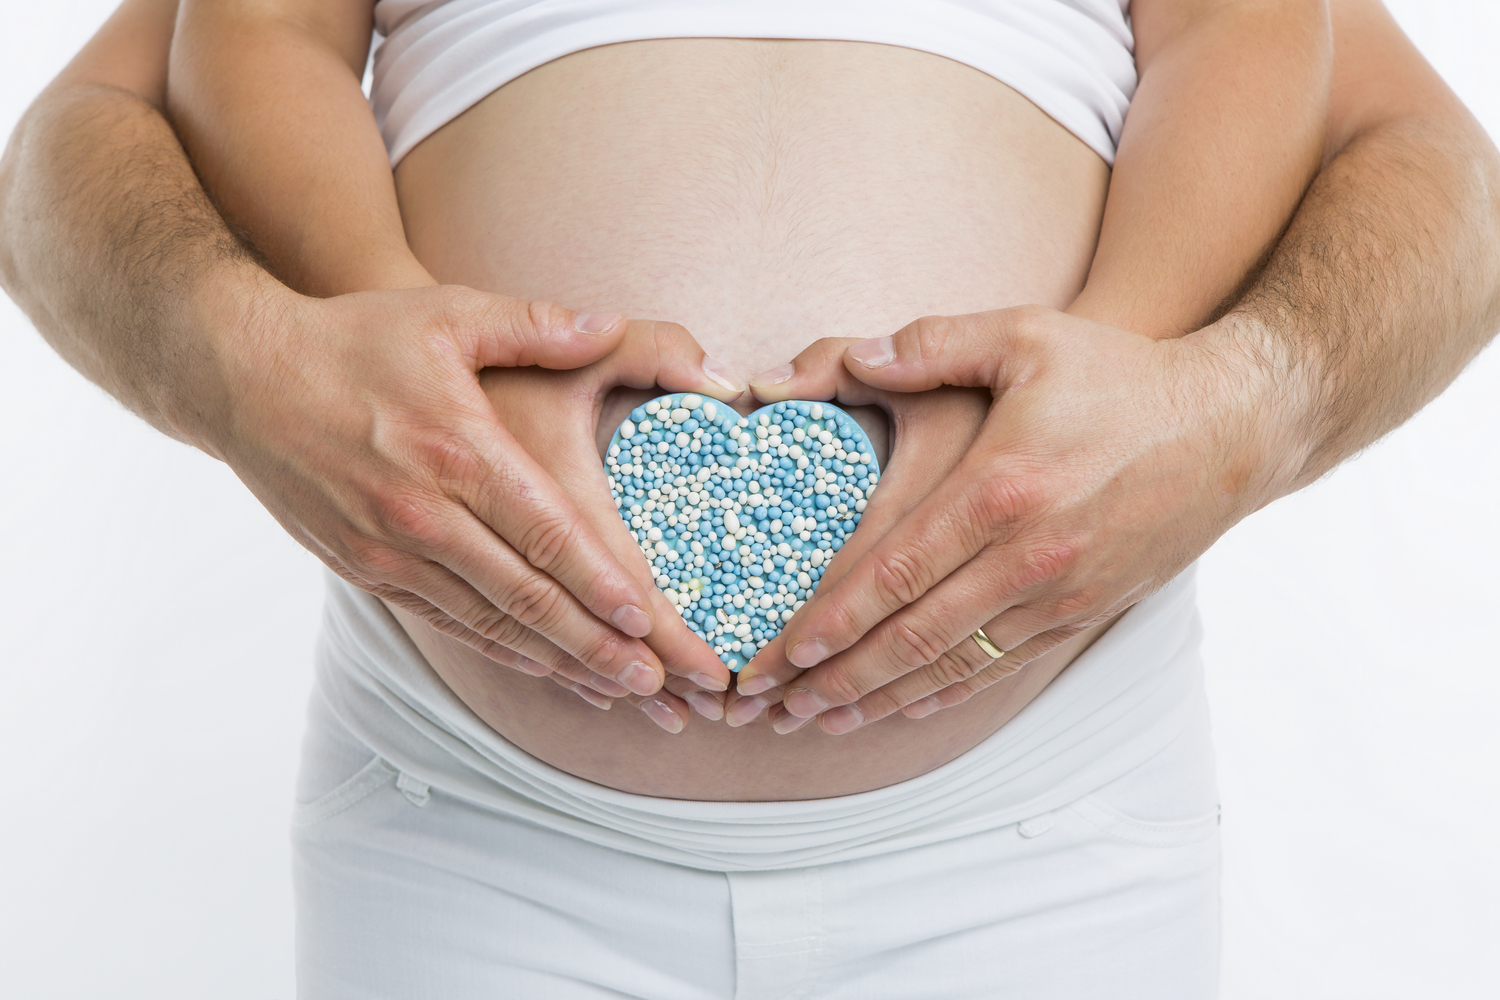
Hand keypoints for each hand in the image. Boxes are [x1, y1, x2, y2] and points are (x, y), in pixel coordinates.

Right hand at [200, 282, 728, 699]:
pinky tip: (540, 665)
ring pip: (488, 621)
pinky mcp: (363, 567)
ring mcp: (388, 547)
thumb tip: (610, 323)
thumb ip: (535, 324)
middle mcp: (422, 511)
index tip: (646, 620)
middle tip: (652, 681)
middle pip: (524, 594)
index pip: (544, 531)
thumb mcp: (446, 313)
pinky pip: (445, 620)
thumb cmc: (354, 338)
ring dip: (554, 659)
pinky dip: (498, 649)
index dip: (598, 582)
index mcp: (455, 448)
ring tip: (613, 690)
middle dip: (593, 644)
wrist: (241, 375)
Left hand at [752, 306, 1291, 733]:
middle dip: (836, 678)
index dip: (832, 620)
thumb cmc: (1122, 377)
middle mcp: (1027, 556)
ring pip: (954, 664)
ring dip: (881, 699)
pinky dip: (948, 693)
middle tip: (775, 707)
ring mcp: (1060, 594)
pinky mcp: (1086, 611)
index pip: (893, 572)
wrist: (1234, 425)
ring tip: (823, 721)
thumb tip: (857, 359)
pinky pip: (1003, 665)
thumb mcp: (1027, 336)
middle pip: (912, 637)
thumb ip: (933, 345)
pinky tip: (906, 707)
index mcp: (999, 490)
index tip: (781, 651)